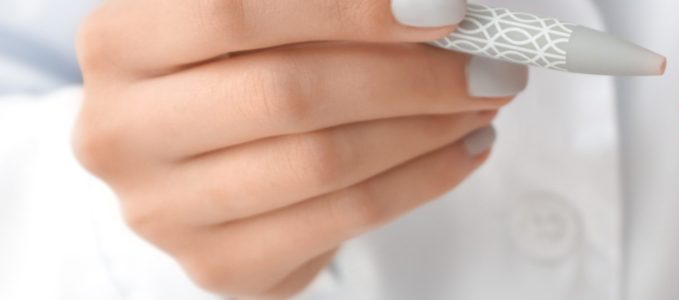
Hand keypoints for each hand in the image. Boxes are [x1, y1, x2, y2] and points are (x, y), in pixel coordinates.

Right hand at [73, 0, 526, 297]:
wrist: (204, 154)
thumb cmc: (247, 65)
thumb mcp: (273, 17)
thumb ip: (338, 7)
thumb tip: (434, 3)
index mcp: (122, 41)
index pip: (231, 12)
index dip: (349, 11)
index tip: (443, 12)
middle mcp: (123, 128)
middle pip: (288, 94)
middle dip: (413, 77)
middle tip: (489, 64)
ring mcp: (164, 209)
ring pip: (324, 164)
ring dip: (429, 129)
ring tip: (483, 101)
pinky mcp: (219, 263)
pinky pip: (344, 221)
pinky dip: (423, 180)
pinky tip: (461, 149)